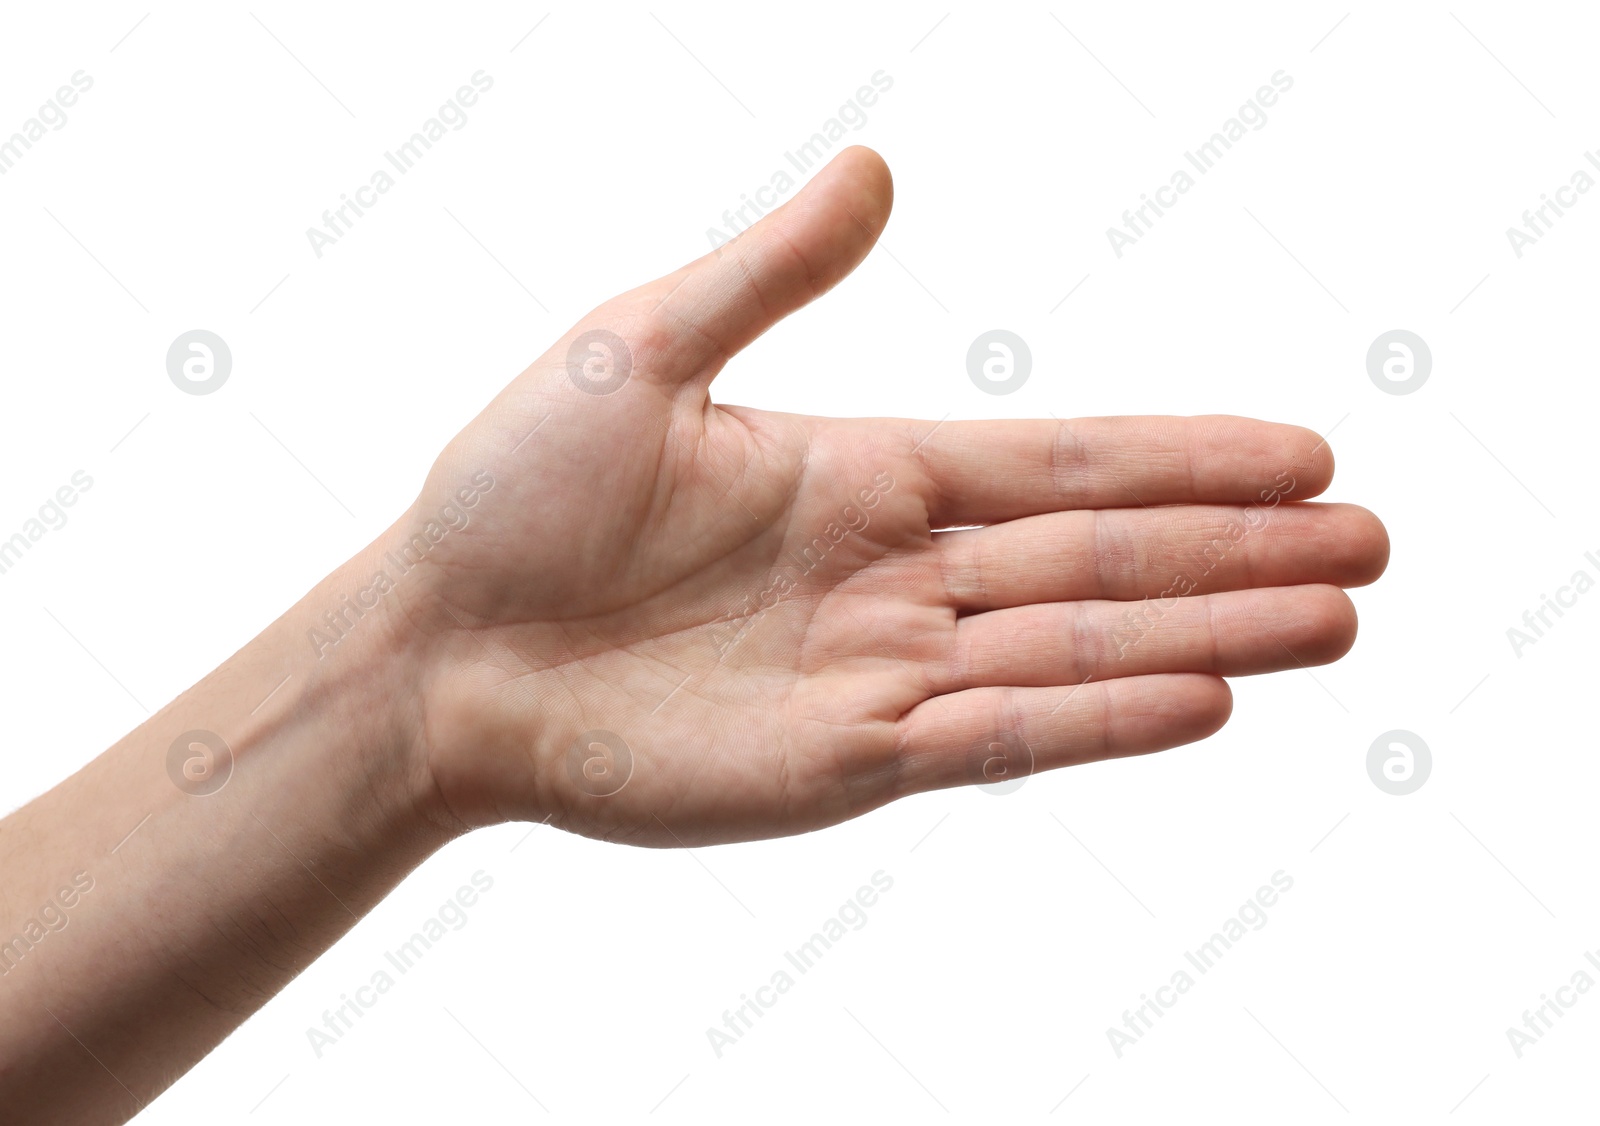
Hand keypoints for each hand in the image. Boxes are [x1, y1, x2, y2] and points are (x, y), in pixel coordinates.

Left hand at [390, 146, 1387, 845]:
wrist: (432, 647)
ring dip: (1207, 632)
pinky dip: (1098, 718)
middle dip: (1236, 550)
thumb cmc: (514, 493)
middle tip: (1369, 543)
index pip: (1061, 460)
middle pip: (1100, 555)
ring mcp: (877, 671)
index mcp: (863, 473)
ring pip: (1074, 646)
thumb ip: (770, 270)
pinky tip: (1202, 699)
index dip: (1185, 456)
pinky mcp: (841, 762)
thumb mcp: (640, 347)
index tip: (1300, 452)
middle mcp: (893, 575)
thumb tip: (879, 167)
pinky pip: (994, 734)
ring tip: (1332, 621)